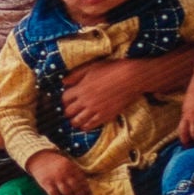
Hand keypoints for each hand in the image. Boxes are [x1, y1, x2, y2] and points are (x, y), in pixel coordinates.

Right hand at [29, 150, 88, 194]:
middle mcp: (65, 172)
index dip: (87, 193)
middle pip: (76, 189)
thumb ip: (77, 176)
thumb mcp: (69, 165)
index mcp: (73, 168)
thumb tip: (85, 193)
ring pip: (67, 193)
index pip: (83, 183)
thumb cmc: (57, 165)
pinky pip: (54, 194)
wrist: (40, 158)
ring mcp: (55, 178)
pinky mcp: (46, 182)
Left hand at [57, 46, 193, 131]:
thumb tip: (63, 82)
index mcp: (81, 88)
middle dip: (67, 111)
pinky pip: (92, 125)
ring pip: (78, 121)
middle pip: (69, 111)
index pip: (64, 98)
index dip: (64, 100)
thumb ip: (76, 75)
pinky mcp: (106, 115)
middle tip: (69, 112)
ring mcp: (96, 109)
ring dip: (74, 121)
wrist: (130, 78)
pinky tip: (85, 125)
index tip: (66, 100)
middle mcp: (86, 100)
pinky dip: (86, 126)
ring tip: (75, 121)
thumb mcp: (90, 68)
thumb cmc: (111, 69)